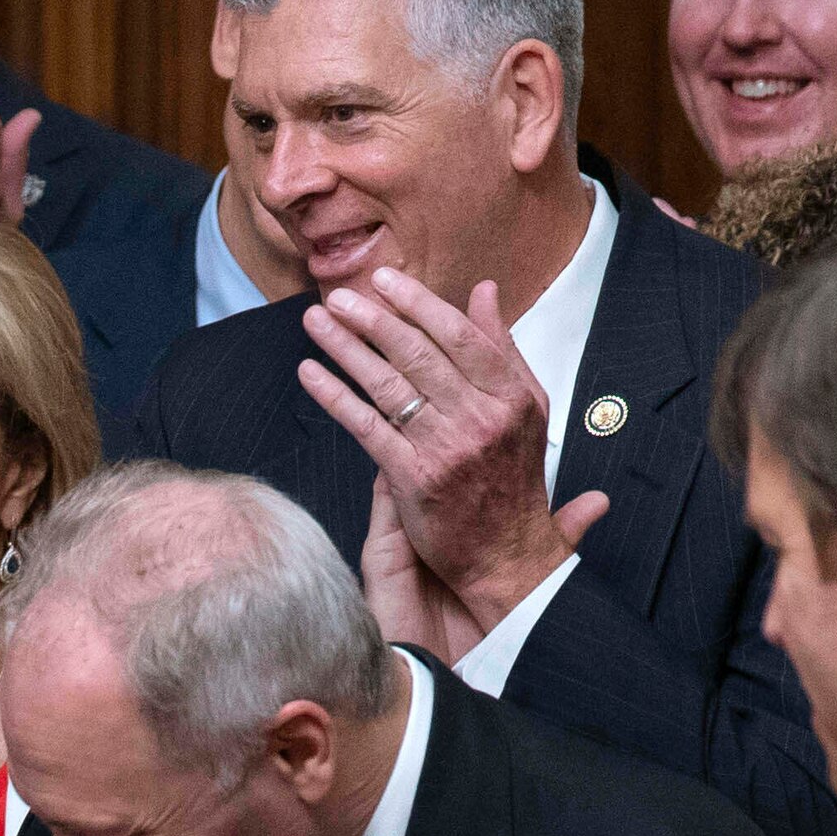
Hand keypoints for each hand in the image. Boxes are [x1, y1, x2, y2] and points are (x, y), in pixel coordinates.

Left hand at [299, 270, 604, 638]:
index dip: (418, 303)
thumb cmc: (515, 477)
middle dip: (374, 319)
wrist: (509, 555)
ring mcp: (445, 449)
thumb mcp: (526, 407)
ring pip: (389, 386)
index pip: (458, 336)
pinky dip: (335, 397)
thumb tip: (482, 291)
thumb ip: (502, 348)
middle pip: (418, 355)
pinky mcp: (413, 480)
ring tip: (318, 321)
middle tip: (340, 295)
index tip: (385, 280)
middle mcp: (479, 419)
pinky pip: (366, 428)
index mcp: (509, 396)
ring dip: (347, 348)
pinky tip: (310, 373)